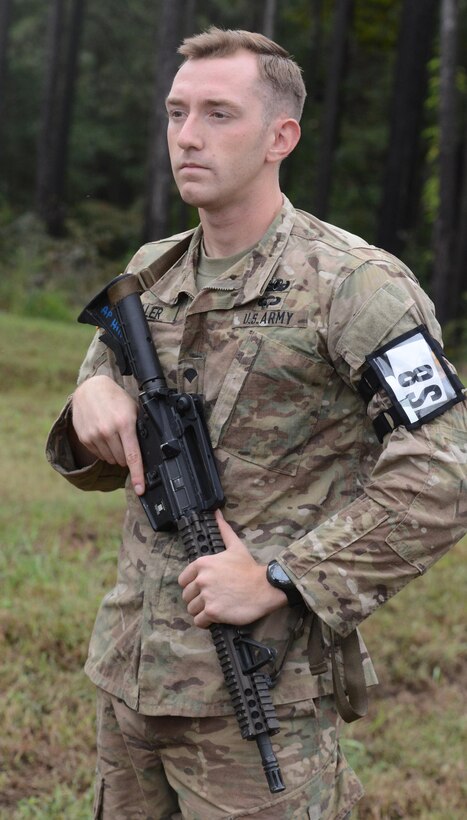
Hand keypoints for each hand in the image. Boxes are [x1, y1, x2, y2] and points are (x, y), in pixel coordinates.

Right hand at [71, 375, 144, 493]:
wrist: (90, 389)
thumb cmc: (115, 399)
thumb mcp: (132, 409)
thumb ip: (138, 429)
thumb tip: (146, 451)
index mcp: (125, 424)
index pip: (133, 455)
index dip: (137, 475)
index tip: (140, 488)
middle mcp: (108, 431)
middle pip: (123, 460)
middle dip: (128, 456)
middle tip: (126, 441)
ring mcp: (95, 435)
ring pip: (111, 459)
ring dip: (116, 454)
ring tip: (115, 436)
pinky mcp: (85, 438)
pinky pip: (99, 455)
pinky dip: (105, 450)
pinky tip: (104, 436)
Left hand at [178, 510, 287, 627]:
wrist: (265, 587)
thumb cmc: (250, 568)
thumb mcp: (235, 546)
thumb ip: (223, 530)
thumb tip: (216, 513)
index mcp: (202, 564)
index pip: (183, 580)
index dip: (192, 585)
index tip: (203, 588)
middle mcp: (201, 579)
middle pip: (187, 596)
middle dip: (197, 599)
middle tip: (211, 599)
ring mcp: (206, 596)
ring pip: (192, 609)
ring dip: (200, 611)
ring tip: (214, 608)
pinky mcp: (212, 612)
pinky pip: (199, 621)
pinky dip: (205, 622)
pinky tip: (215, 618)